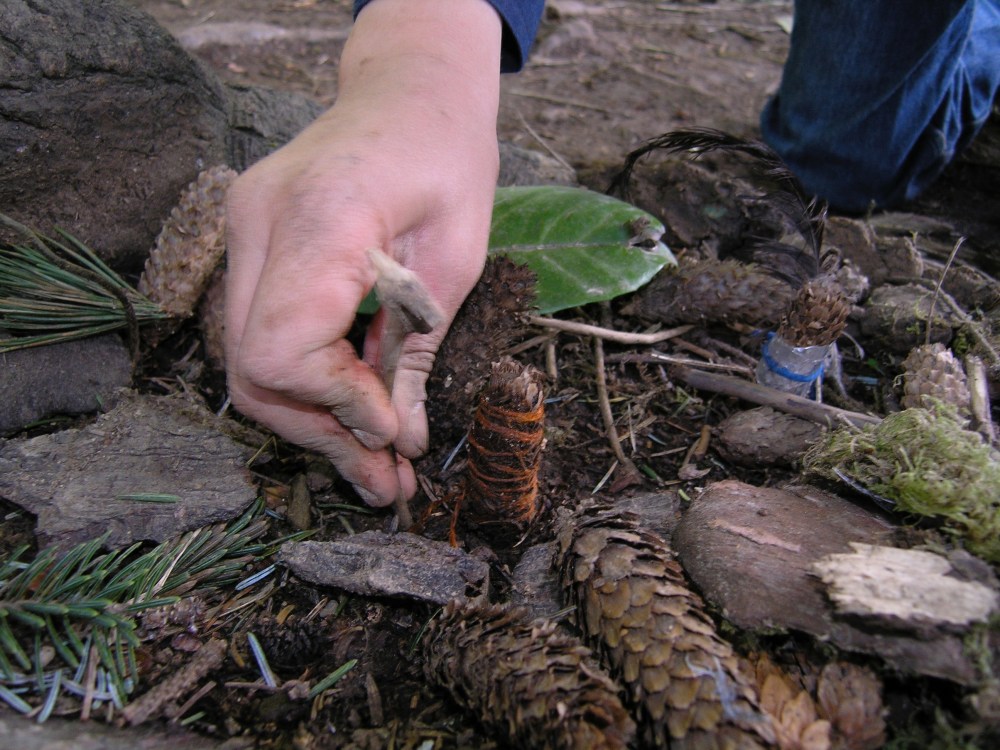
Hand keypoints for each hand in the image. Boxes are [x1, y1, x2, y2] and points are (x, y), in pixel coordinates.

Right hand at [224, 0, 501, 505]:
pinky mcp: (251, 245)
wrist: (411, 92)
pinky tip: (355, 415)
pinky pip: (262, 334)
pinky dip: (308, 383)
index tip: (391, 431)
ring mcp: (243, 232)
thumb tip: (396, 442)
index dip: (335, 406)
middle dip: (322, 433)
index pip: (280, 350)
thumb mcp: (457, 261)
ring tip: (379, 466)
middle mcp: (257, 222)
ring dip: (314, 421)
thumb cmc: (449, 159)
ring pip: (248, 363)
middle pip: (252, 370)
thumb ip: (416, 353)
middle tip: (385, 479)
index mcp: (320, 215)